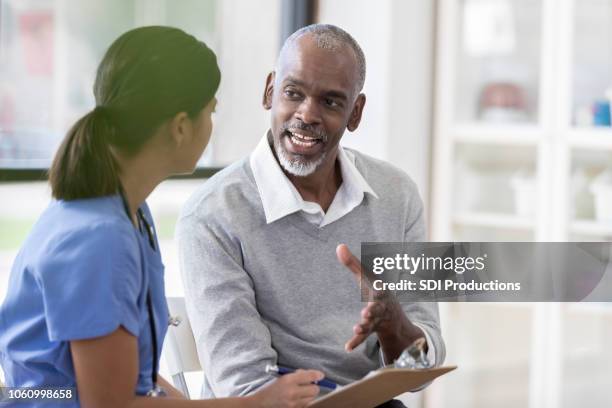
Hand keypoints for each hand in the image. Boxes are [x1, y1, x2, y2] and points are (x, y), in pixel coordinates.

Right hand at [250, 370, 322, 407]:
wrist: (260, 405)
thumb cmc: (270, 389)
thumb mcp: (282, 378)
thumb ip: (297, 375)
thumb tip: (313, 376)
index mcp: (288, 380)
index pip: (309, 376)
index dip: (317, 375)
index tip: (321, 375)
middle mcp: (292, 392)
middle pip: (314, 389)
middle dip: (313, 386)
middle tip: (309, 385)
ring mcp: (293, 404)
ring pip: (312, 399)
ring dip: (309, 395)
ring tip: (301, 393)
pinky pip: (305, 405)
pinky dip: (304, 402)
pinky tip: (297, 399)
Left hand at [336, 244, 423, 358]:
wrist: (394, 315)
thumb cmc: (377, 291)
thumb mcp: (367, 277)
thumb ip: (353, 263)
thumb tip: (339, 245)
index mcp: (380, 291)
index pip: (380, 288)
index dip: (379, 287)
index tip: (378, 286)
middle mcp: (381, 306)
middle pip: (377, 308)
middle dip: (373, 310)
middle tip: (367, 311)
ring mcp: (377, 319)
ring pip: (371, 324)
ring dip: (364, 327)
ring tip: (357, 329)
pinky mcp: (371, 330)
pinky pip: (363, 338)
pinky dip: (355, 342)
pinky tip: (347, 347)